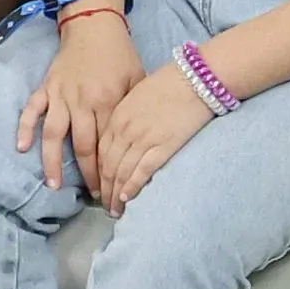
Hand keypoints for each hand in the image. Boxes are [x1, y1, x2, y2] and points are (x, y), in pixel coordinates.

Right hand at [15, 13, 145, 192]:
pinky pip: (32, 109)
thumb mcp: (138, 81)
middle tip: (93, 198)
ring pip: (54, 134)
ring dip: (53, 161)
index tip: (114, 192)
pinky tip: (22, 147)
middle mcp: (82, 102)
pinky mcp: (46, 87)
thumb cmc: (120, 55)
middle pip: (83, 147)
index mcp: (107, 102)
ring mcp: (60, 95)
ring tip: (53, 185)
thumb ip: (134, 111)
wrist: (94, 25)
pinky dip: (25, 127)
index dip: (111, 171)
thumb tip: (138, 143)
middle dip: (88, 176)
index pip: (108, 146)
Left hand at [95, 63, 215, 214]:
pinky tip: (126, 198)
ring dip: (115, 193)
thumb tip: (120, 136)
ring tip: (114, 210)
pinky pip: (142, 171)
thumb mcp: (135, 96)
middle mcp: (124, 129)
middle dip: (104, 187)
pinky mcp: (163, 146)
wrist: (193, 79)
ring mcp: (143, 139)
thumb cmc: (167, 84)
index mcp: (116, 115)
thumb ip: (124, 116)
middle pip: (107, 165)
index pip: (99, 150)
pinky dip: (132, 186)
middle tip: (102, 204)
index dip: (96, 171)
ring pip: (121, 171)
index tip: (96, 185)